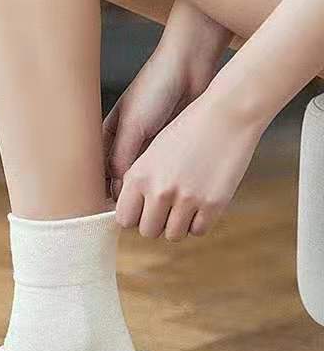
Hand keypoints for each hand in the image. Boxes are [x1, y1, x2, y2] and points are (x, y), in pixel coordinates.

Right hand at [103, 47, 215, 199]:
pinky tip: (167, 194)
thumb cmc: (155, 89)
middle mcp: (124, 142)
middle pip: (118, 179)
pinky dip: (162, 183)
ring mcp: (147, 146)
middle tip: (131, 214)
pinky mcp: (169, 148)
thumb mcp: (133, 124)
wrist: (190, 66)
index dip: (100, 191)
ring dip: (145, 192)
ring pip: (141, 179)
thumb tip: (117, 190)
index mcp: (107, 135)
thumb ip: (122, 157)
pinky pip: (162, 172)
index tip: (106, 210)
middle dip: (123, 195)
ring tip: (150, 208)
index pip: (97, 171)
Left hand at [115, 94, 264, 239]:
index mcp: (138, 176)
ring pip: (173, 235)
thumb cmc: (188, 132)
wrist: (226, 115)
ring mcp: (186, 199)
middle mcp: (158, 190)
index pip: (124, 218)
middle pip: (148, 231)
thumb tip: (130, 218)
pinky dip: (199, 222)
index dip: (135, 217)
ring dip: (178, 224)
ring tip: (185, 203)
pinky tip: (201, 202)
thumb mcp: (152, 154)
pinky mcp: (213, 204)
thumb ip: (140, 184)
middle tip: (167, 208)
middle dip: (156, 223)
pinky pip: (198, 231)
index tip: (143, 211)